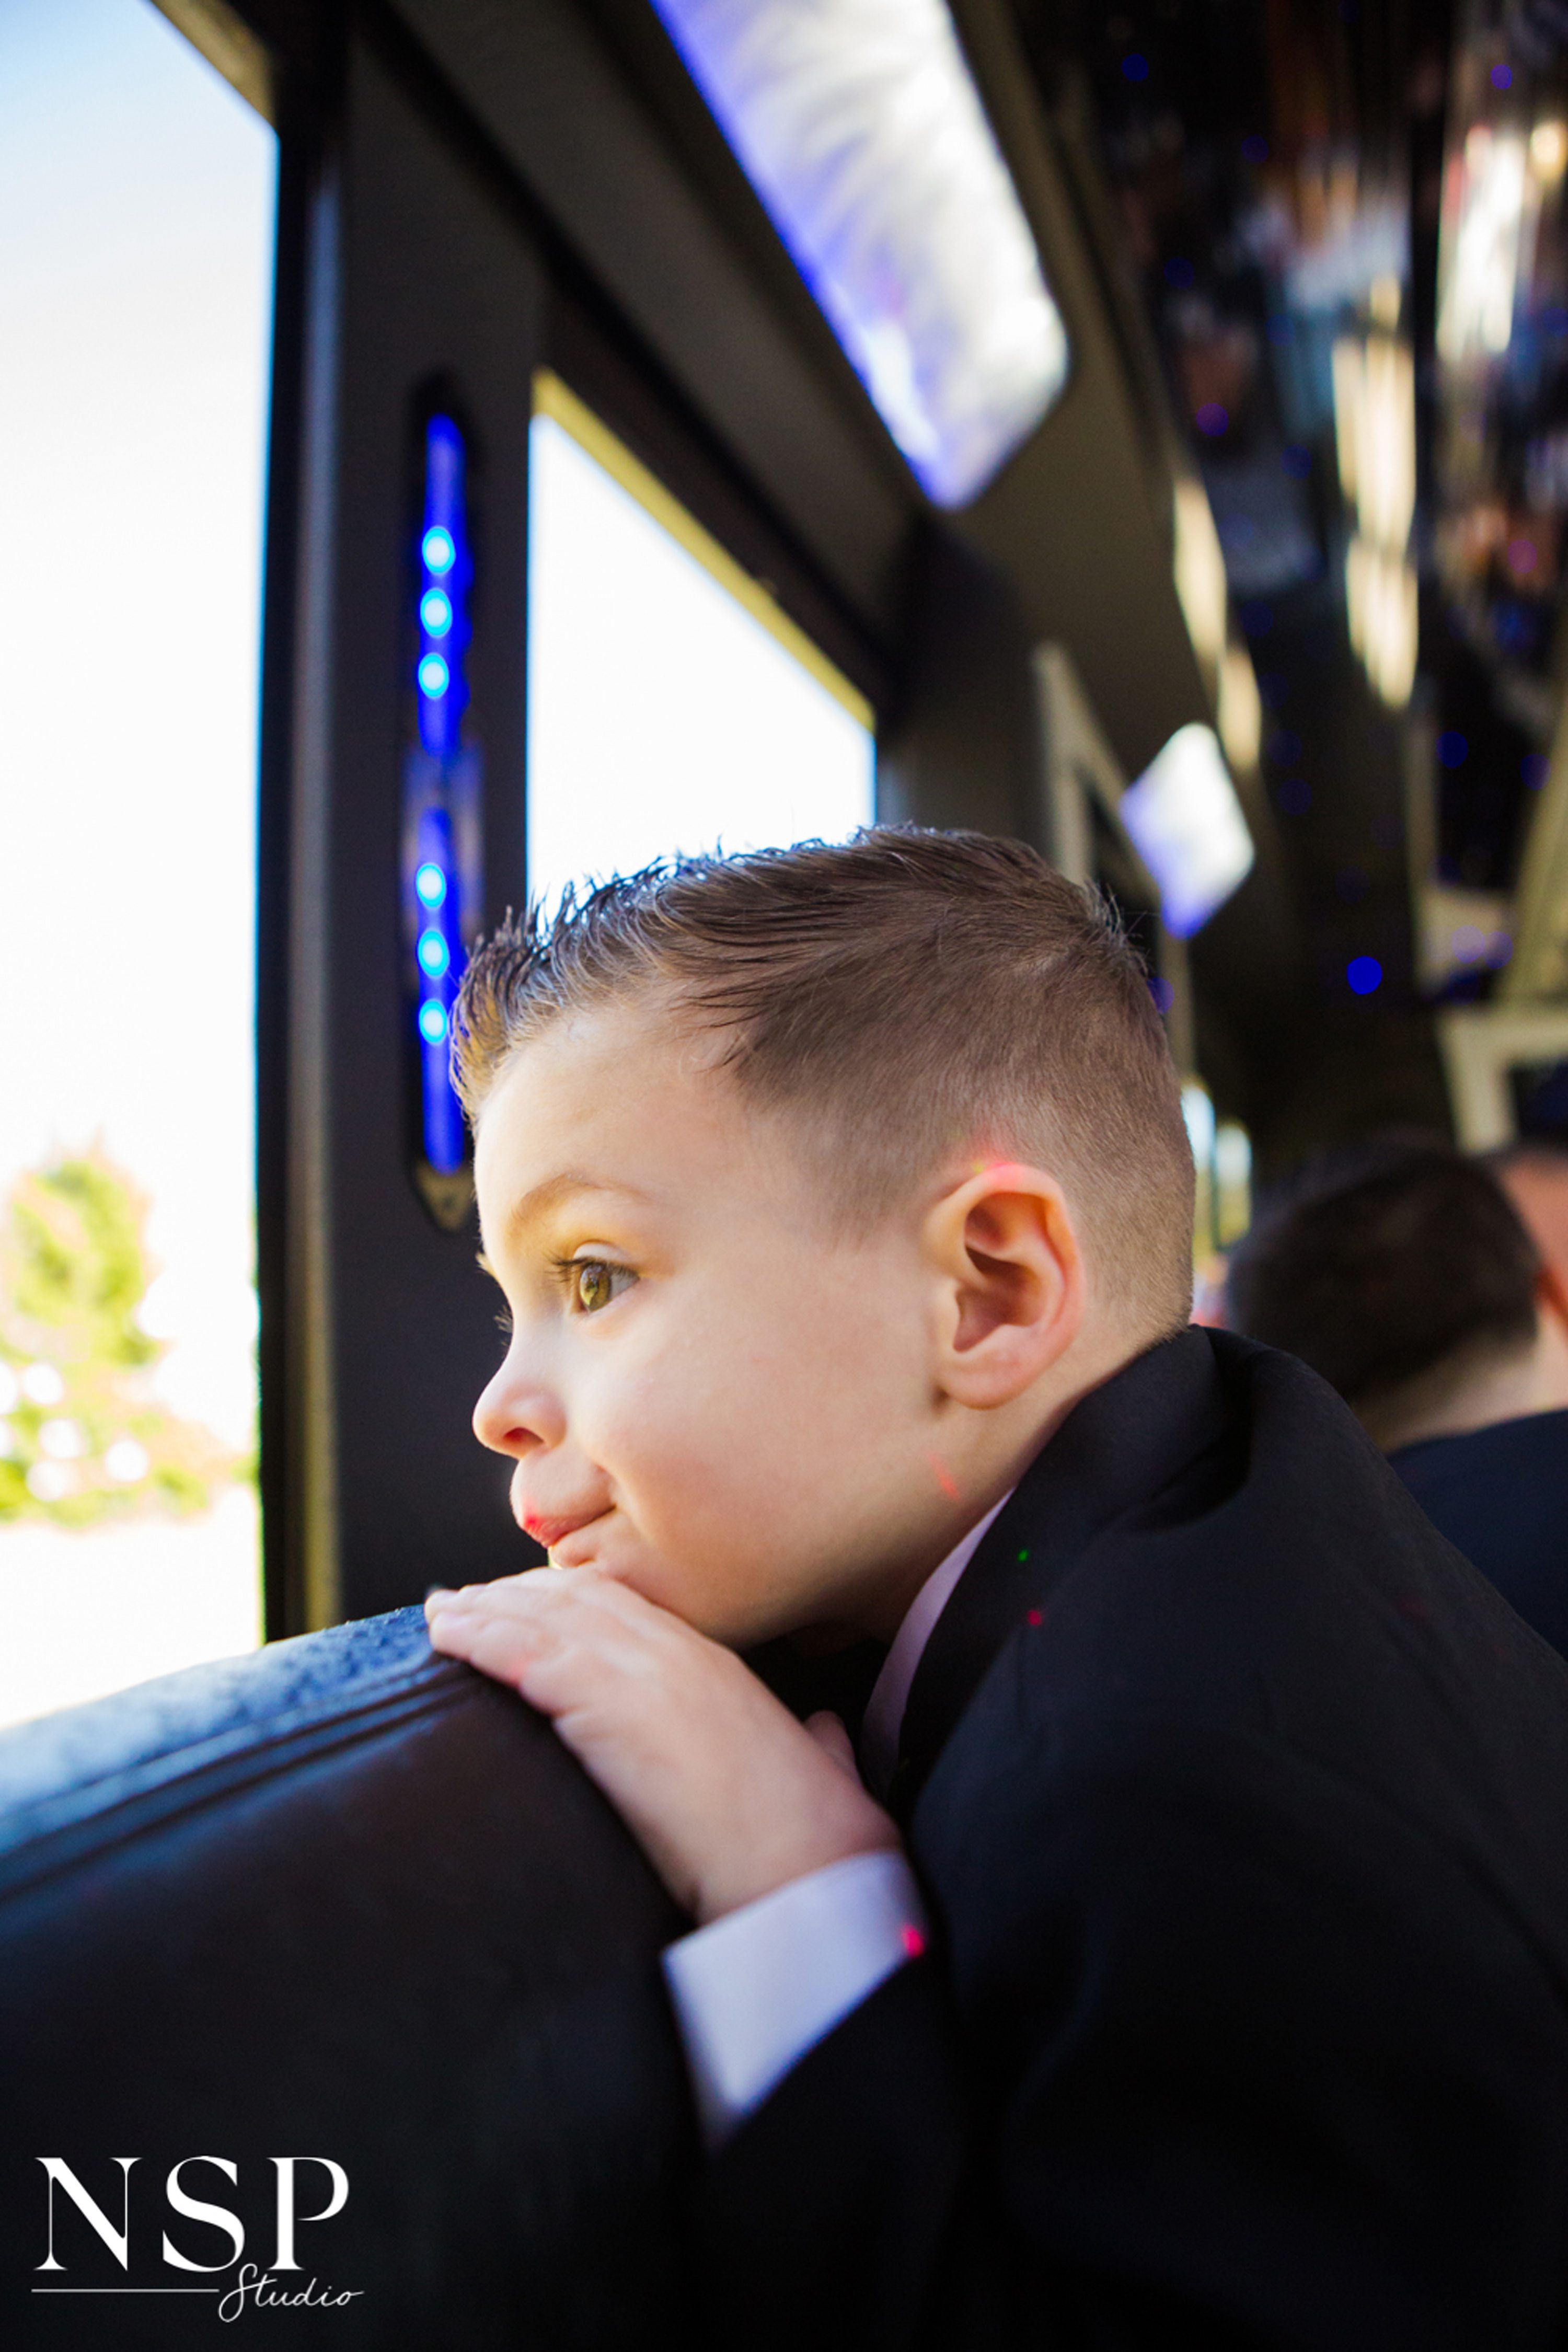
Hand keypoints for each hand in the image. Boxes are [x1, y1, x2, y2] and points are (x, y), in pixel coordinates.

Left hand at [424, 1568, 899, 1923]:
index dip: (567, 1599)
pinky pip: (530, 1658)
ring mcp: (645, 1677)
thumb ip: (818, 1743)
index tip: (523, 1600)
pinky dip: (484, 1641)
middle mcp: (680, 1657)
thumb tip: (823, 1733)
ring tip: (438, 1614)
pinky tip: (450, 1640)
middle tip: (463, 1600)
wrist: (814, 1874)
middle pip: (578, 1600)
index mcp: (720, 1669)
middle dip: (514, 1595)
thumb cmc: (820, 1841)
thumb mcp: (821, 1772)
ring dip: (483, 1612)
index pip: (628, 1608)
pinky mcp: (611, 1710)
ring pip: (546, 1620)